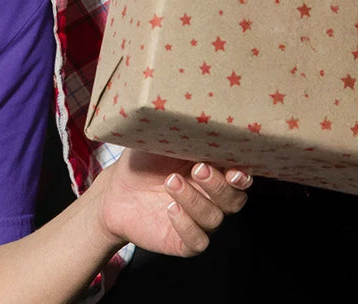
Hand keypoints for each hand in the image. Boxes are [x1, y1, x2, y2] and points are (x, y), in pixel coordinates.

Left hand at [95, 150, 250, 257]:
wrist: (115, 190)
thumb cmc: (142, 161)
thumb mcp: (161, 141)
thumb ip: (183, 135)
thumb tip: (196, 115)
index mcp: (211, 171)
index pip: (238, 176)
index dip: (242, 175)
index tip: (235, 169)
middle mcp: (210, 197)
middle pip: (234, 199)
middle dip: (219, 185)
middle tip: (198, 168)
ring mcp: (198, 220)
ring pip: (214, 218)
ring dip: (195, 200)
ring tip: (171, 182)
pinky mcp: (183, 240)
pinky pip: (197, 241)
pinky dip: (187, 225)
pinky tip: (170, 208)